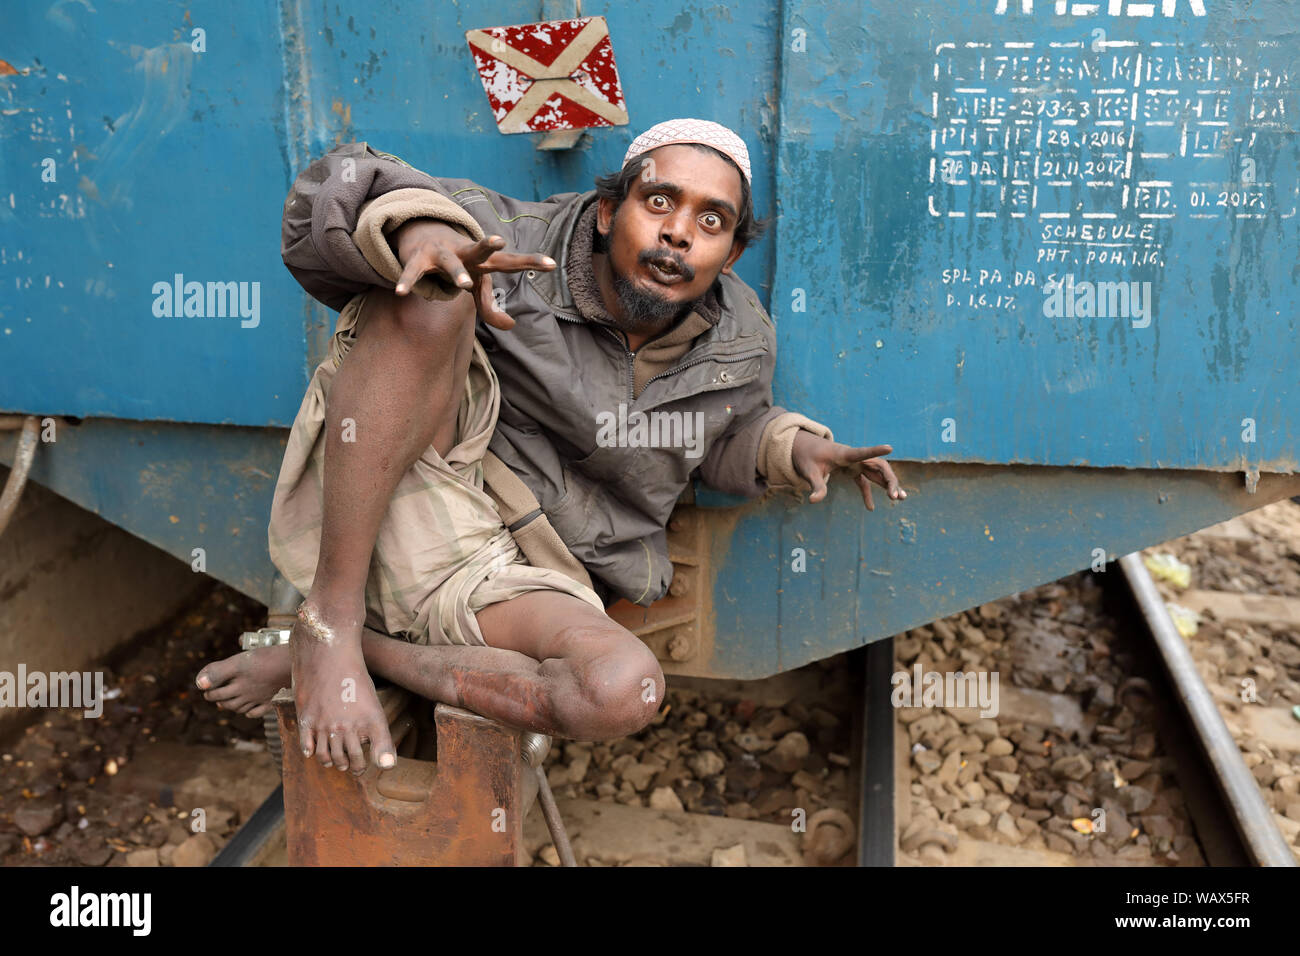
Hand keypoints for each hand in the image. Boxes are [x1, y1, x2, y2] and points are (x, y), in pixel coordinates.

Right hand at [390, 219, 555, 330]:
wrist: (424, 235)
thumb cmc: (459, 266)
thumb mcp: (476, 286)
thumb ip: (491, 307)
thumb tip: (511, 326)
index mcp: (484, 261)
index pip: (511, 262)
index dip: (531, 262)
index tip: (553, 264)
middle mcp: (465, 253)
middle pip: (480, 250)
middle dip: (488, 245)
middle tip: (499, 240)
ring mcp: (442, 253)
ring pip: (450, 262)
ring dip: (456, 273)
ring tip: (463, 284)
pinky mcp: (419, 258)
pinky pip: (414, 272)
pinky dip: (408, 281)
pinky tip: (401, 292)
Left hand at [791, 432, 905, 509]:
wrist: (804, 447)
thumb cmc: (806, 457)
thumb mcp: (809, 472)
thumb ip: (816, 486)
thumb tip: (813, 501)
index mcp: (844, 455)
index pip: (862, 452)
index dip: (876, 450)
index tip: (890, 447)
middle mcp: (854, 458)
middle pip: (879, 466)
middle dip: (890, 480)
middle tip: (896, 497)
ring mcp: (855, 463)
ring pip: (877, 473)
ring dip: (888, 485)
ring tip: (900, 499)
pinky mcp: (852, 469)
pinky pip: (865, 482)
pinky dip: (868, 493)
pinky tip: (870, 508)